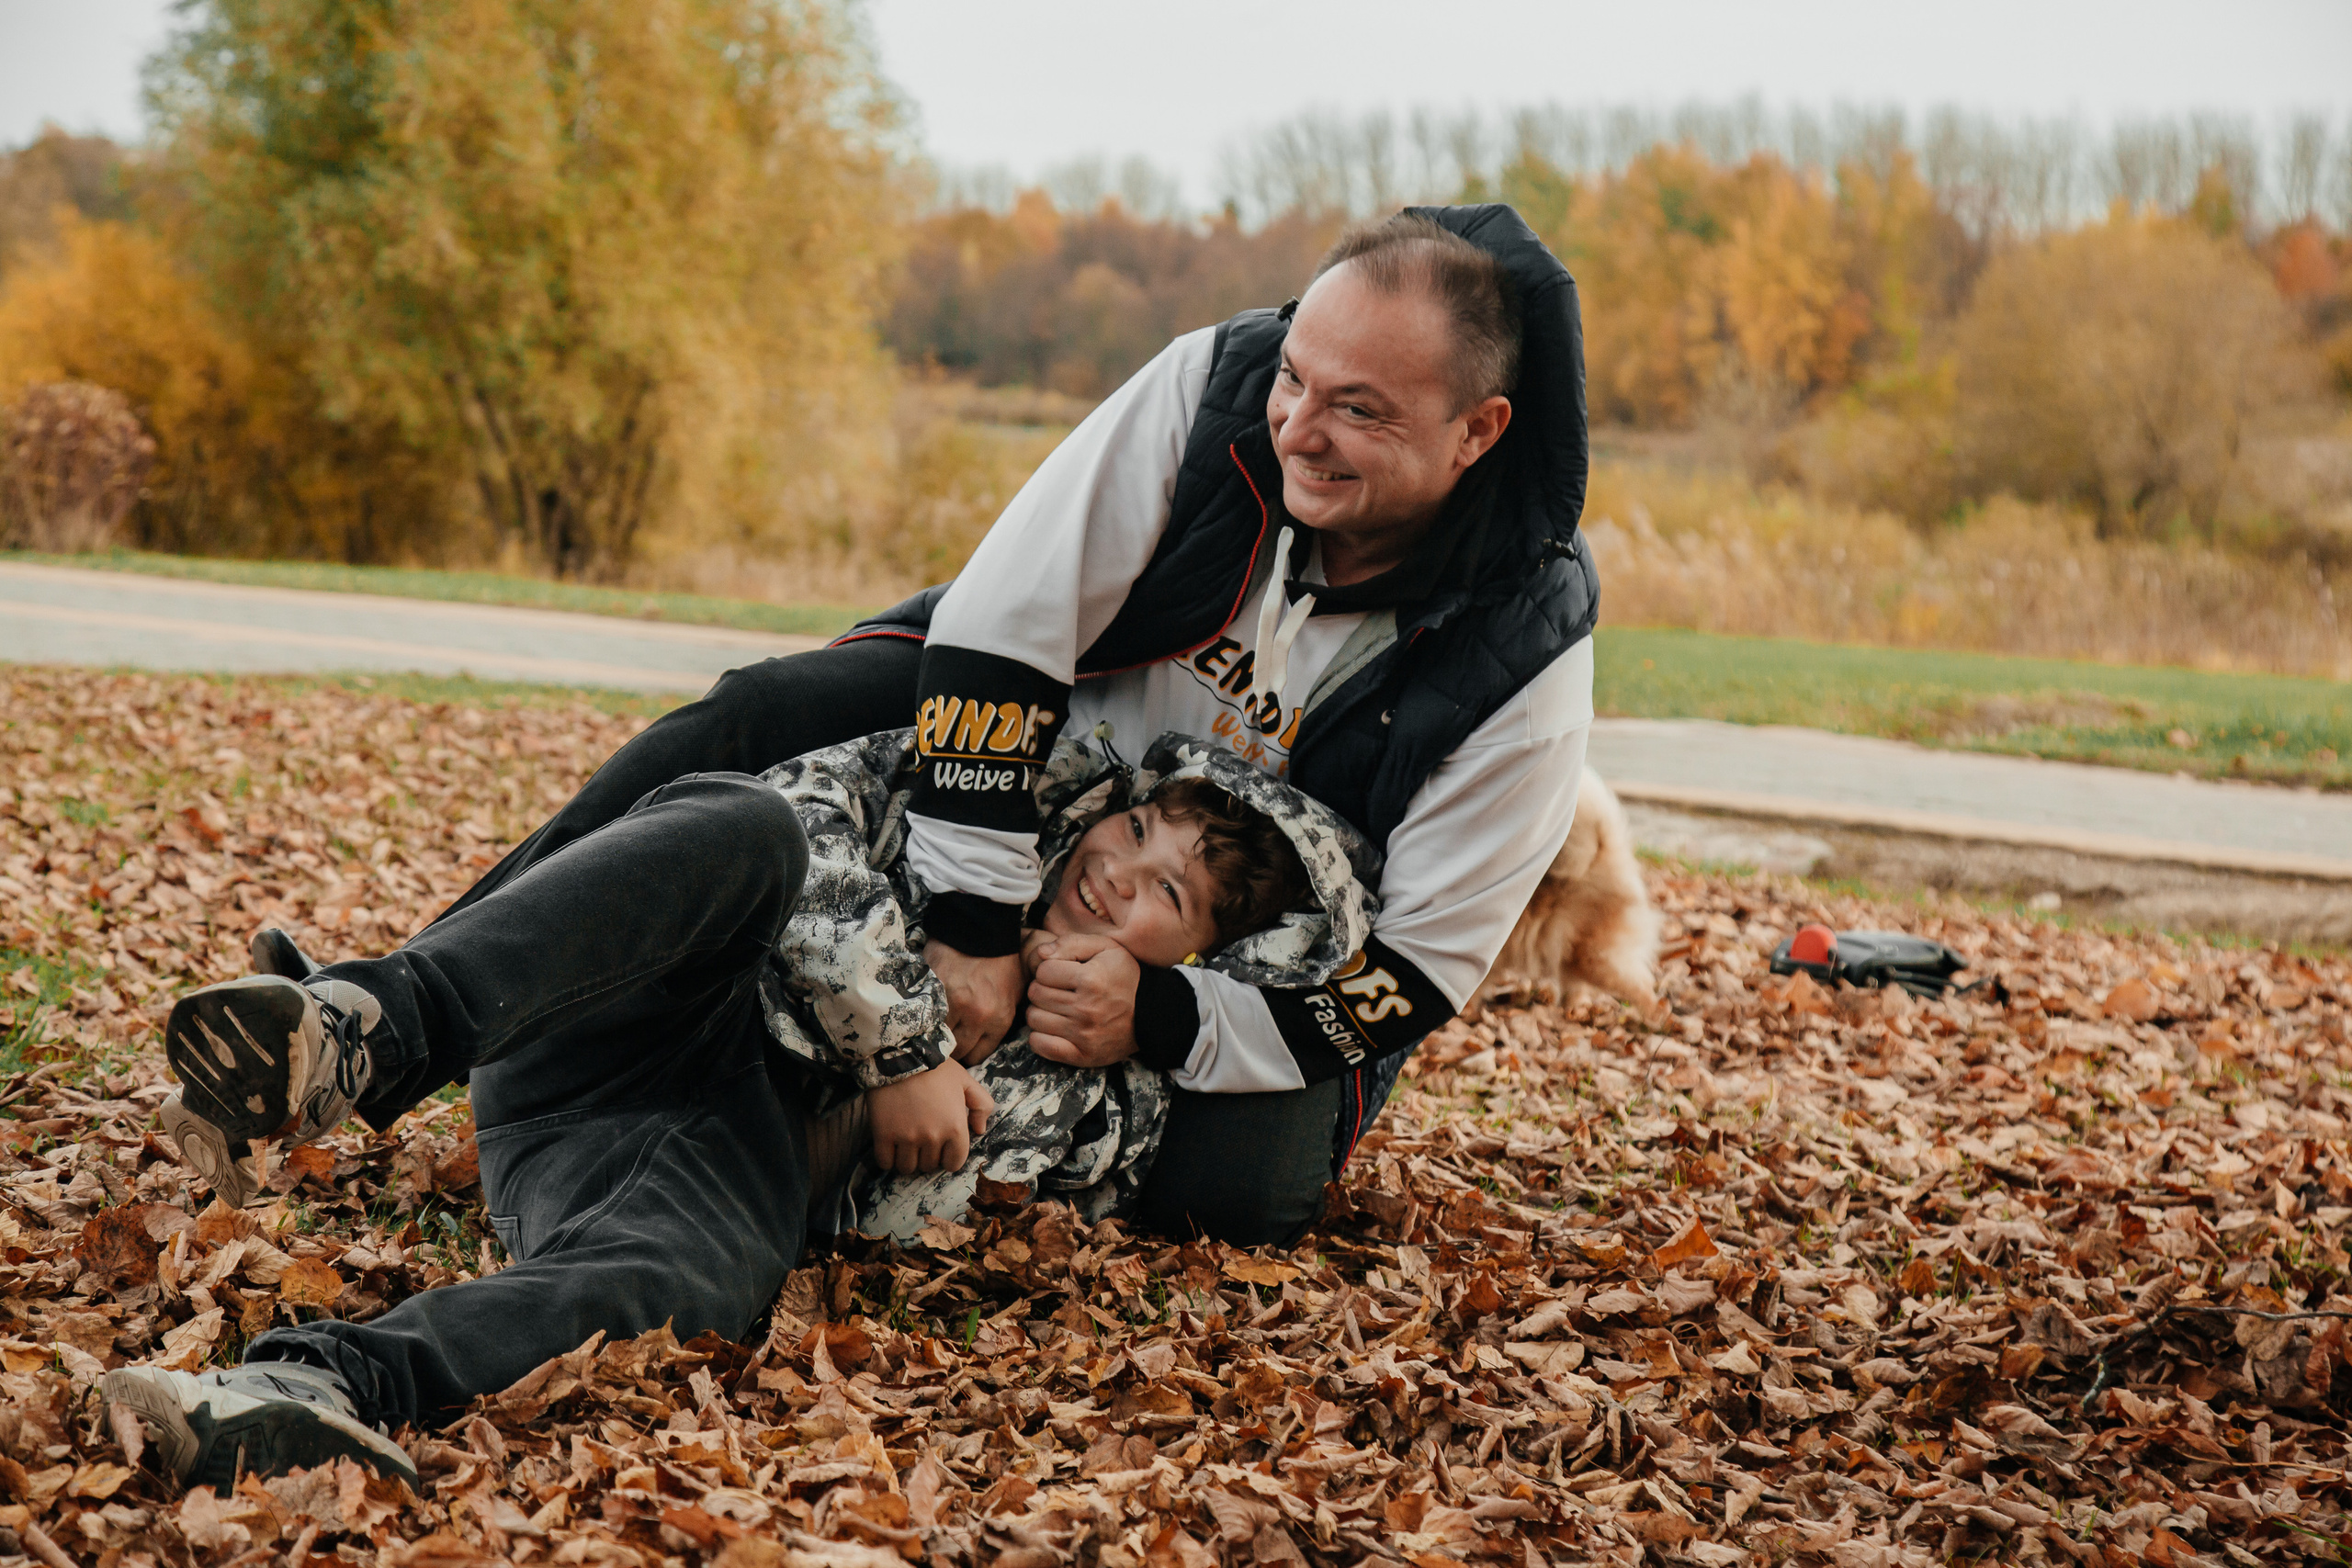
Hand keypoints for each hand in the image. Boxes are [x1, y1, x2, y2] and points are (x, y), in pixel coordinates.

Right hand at [868, 1058, 994, 1174]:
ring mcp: (907, 1138)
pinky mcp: (883, 1135)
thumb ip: (982, 1105)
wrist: (901, 1055)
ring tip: (906, 1145)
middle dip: (927, 1157)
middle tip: (922, 1141)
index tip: (942, 1148)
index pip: (954, 1163)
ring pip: (907, 1168)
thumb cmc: (936, 1068)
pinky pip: (885, 1162)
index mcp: (956, 1128)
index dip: (948, 1157)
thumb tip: (979, 1130)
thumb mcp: (966, 1081)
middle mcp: (933, 1138)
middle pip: (929, 1166)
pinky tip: (890, 1146)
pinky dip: (888, 1159)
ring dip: (907, 1159)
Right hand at [924, 940, 1023, 1064]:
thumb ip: (1003, 1018)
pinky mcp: (932, 988)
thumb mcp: (1015, 991)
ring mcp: (952, 1002)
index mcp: (999, 1018)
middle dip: (951, 1047)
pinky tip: (922, 1011)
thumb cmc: (1002, 958)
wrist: (982, 925)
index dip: (968, 1053)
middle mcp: (976, 1015)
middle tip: (945, 1039)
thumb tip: (985, 1041)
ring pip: (936, 1035)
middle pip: (957, 1050)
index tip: (962, 1047)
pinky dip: (921, 1015)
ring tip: (933, 1026)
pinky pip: (923, 1013)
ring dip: (934, 1032)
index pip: (978, 1055)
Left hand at [1025, 932, 1141, 1067]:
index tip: (1063, 974)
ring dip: (1041, 1012)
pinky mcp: (1082, 1055)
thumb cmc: (1125, 977)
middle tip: (1059, 991)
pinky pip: (1040, 1045)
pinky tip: (1053, 1029)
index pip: (1043, 972)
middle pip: (1035, 995)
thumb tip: (1040, 953)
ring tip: (1058, 1009)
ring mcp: (1083, 1035)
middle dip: (1044, 989)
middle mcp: (1085, 1009)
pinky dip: (1040, 1037)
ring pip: (1034, 1019)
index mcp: (1091, 980)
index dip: (1050, 970)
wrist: (1151, 1014)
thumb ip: (1072, 943)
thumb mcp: (1106, 948)